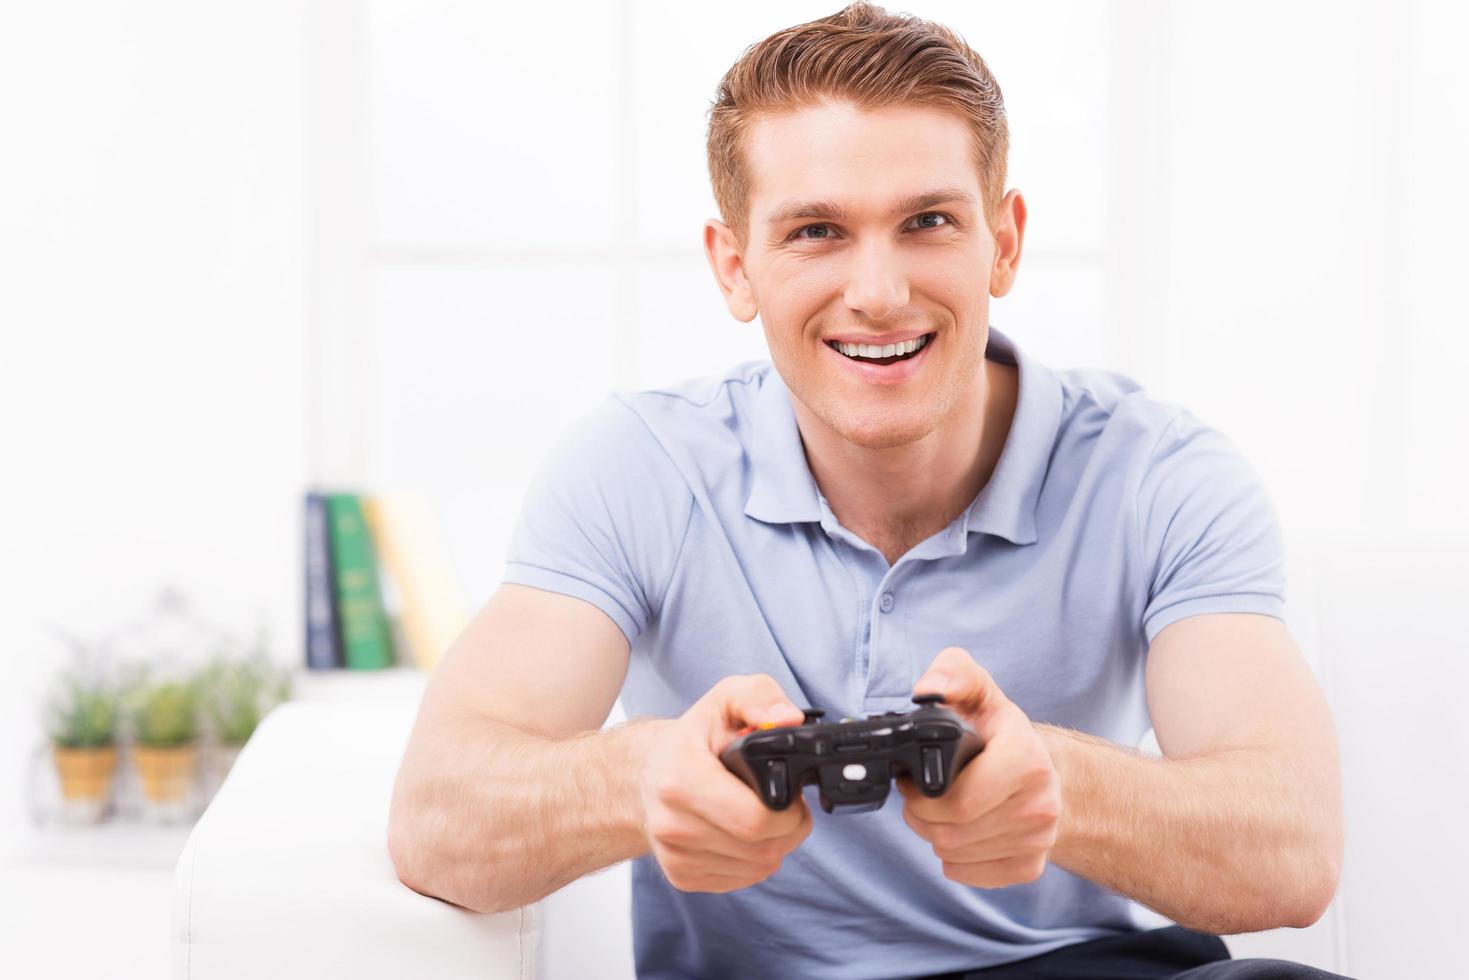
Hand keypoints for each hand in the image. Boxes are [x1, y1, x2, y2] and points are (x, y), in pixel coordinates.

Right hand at [640, 674, 813, 892]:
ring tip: (764, 813)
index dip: (789, 811)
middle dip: (790, 828)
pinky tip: (746, 832)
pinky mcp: (681, 877)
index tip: (790, 793)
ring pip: (758, 868)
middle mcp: (671, 824)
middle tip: (786, 803)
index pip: (754, 820)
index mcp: (680, 779)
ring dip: (776, 844)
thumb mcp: (725, 699)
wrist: (649, 774)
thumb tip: (789, 718)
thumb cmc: (695, 738)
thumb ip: (760, 697)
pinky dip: (756, 859)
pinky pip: (743, 879)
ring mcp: (675, 856)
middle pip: (762, 849)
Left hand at [898, 647, 1061, 887]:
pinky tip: (958, 833)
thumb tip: (928, 691)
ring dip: (933, 835)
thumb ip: (951, 673)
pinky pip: (969, 875)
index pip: (960, 801)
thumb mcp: (977, 690)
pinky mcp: (1031, 866)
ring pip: (955, 854)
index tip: (914, 781)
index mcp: (1028, 759)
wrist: (1043, 770)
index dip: (922, 795)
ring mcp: (1039, 840)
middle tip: (918, 797)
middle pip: (951, 831)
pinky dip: (953, 859)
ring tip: (938, 811)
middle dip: (919, 816)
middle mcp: (1041, 804)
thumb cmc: (999, 731)